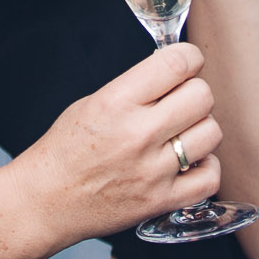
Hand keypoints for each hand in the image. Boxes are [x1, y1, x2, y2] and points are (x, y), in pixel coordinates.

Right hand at [17, 44, 222, 240]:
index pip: (178, 63)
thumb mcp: (93, 102)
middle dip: (194, 93)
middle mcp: (138, 134)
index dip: (190, 57)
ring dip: (200, 129)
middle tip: (179, 102)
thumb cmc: (65, 150)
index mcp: (117, 102)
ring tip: (181, 134)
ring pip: (211, 133)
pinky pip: (210, 177)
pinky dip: (205, 168)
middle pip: (202, 96)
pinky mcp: (161, 201)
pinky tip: (187, 163)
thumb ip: (137, 87)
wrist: (46, 201)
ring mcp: (152, 171)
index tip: (187, 63)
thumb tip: (178, 71)